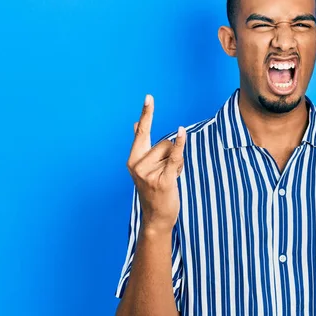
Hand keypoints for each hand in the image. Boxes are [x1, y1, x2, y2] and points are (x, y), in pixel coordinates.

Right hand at [126, 94, 186, 232]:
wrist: (156, 218)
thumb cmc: (153, 190)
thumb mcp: (144, 167)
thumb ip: (141, 145)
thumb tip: (134, 124)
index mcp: (133, 160)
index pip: (141, 132)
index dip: (146, 114)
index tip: (149, 97)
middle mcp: (138, 165)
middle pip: (164, 142)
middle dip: (171, 154)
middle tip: (167, 172)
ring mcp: (149, 174)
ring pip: (171, 152)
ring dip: (177, 162)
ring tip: (170, 177)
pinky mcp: (163, 180)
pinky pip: (174, 157)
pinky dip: (179, 144)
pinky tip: (182, 132)